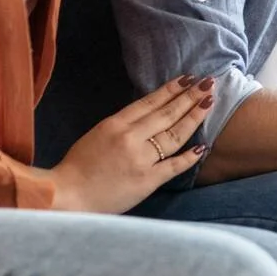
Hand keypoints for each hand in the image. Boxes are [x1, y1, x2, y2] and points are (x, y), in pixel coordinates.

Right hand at [50, 74, 214, 213]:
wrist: (67, 196)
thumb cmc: (78, 166)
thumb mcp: (98, 134)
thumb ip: (123, 124)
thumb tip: (150, 114)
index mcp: (115, 124)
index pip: (150, 101)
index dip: (171, 89)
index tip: (188, 78)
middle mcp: (131, 138)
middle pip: (167, 114)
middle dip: (190, 97)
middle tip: (208, 84)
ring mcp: (141, 160)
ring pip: (174, 135)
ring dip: (194, 118)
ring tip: (209, 104)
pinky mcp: (147, 181)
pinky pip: (174, 166)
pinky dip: (189, 156)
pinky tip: (203, 147)